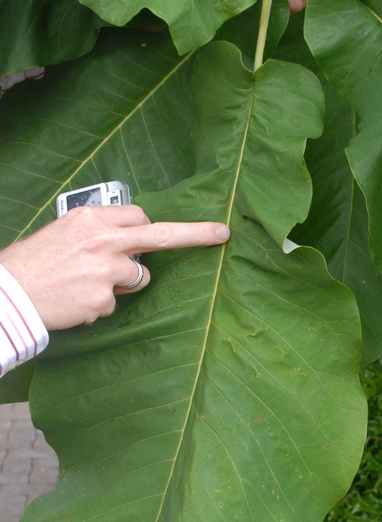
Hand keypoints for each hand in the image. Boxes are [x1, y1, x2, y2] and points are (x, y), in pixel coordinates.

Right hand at [0, 205, 229, 330]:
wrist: (8, 293)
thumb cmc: (33, 262)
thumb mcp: (62, 232)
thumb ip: (98, 232)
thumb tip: (129, 238)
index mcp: (91, 219)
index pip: (139, 216)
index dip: (150, 227)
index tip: (179, 228)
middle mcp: (103, 241)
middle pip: (161, 235)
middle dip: (196, 233)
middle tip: (221, 233)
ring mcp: (105, 271)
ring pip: (139, 277)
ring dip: (122, 283)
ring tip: (85, 284)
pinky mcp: (102, 300)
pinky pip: (115, 304)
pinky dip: (100, 305)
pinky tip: (76, 301)